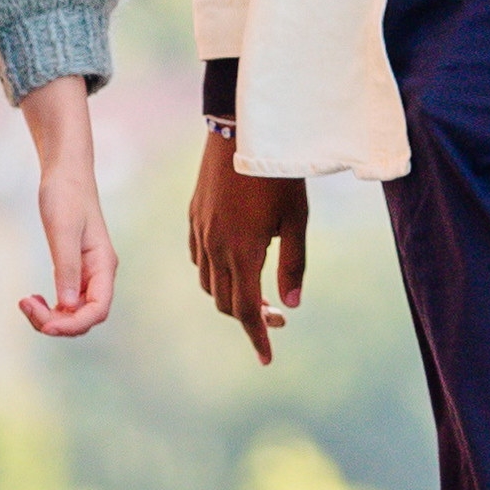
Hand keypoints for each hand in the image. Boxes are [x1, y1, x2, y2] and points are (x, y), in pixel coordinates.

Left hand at [17, 79, 114, 338]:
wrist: (66, 171)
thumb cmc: (65, 194)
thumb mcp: (63, 230)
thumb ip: (67, 268)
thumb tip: (68, 306)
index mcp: (104, 265)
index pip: (98, 310)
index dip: (73, 325)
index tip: (44, 324)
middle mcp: (100, 273)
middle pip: (85, 317)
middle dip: (57, 322)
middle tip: (26, 304)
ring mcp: (89, 273)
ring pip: (76, 312)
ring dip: (52, 317)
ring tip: (27, 302)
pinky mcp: (76, 269)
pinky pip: (68, 301)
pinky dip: (51, 306)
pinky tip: (34, 298)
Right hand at [186, 125, 308, 360]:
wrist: (242, 131)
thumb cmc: (277, 175)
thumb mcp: (296, 220)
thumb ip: (293, 265)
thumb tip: (291, 305)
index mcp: (243, 253)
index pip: (247, 311)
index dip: (258, 337)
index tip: (268, 358)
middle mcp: (216, 248)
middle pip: (225, 302)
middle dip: (248, 318)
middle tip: (275, 316)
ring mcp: (201, 232)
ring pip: (208, 283)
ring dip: (229, 296)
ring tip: (255, 292)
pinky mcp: (194, 216)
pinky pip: (197, 258)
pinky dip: (212, 273)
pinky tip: (230, 265)